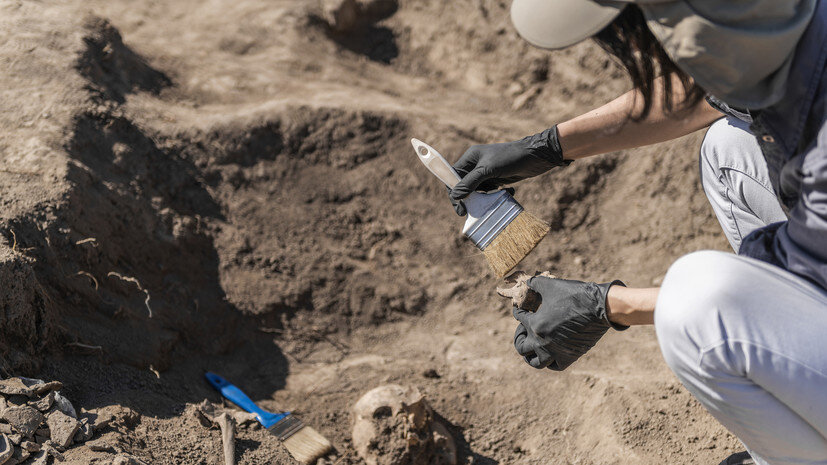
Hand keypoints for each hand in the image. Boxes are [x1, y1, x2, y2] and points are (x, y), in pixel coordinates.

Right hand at [448, 126, 569, 214]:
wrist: (536, 156)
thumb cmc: (510, 158)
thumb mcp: (488, 170)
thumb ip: (470, 183)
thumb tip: (455, 196)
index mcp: (470, 157)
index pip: (453, 176)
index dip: (453, 192)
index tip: (460, 207)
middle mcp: (476, 164)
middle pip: (464, 185)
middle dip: (467, 198)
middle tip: (469, 212)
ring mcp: (487, 172)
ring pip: (477, 191)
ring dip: (482, 199)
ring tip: (490, 204)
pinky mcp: (497, 178)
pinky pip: (490, 192)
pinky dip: (495, 196)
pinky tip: (507, 193)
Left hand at [513, 276, 626, 369]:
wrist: (600, 307)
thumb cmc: (575, 295)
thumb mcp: (551, 285)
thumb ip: (535, 284)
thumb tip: (527, 283)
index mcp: (535, 324)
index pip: (519, 319)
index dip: (519, 313)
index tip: (522, 311)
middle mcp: (542, 342)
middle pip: (521, 348)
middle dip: (520, 338)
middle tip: (524, 330)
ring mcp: (556, 351)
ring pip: (536, 362)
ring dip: (531, 355)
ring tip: (533, 346)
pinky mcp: (570, 356)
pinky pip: (555, 365)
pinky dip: (550, 361)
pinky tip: (550, 353)